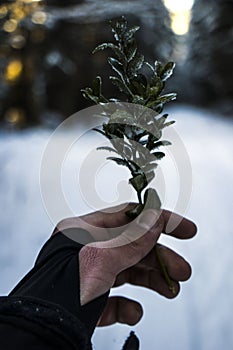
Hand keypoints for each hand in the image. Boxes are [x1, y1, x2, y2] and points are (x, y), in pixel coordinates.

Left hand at [55, 203, 196, 326]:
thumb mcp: (100, 260)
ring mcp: (87, 276)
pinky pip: (114, 300)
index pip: (126, 217)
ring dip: (151, 281)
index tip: (184, 230)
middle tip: (182, 271)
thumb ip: (131, 240)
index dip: (157, 222)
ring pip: (127, 272)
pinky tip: (133, 311)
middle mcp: (84, 251)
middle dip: (159, 259)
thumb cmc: (59, 292)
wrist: (42, 333)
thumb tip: (155, 218)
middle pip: (132, 247)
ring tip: (171, 290)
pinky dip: (128, 305)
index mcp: (81, 231)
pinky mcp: (88, 302)